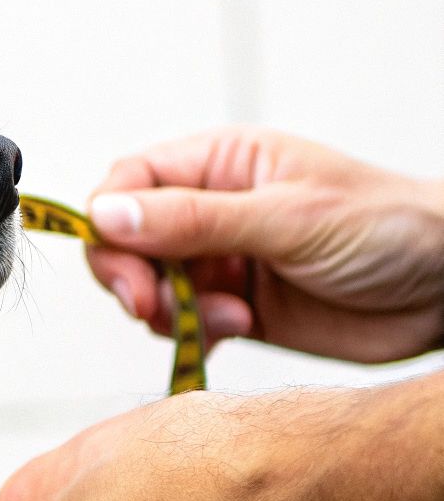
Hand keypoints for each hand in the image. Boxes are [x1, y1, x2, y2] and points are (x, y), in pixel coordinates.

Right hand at [84, 127, 443, 362]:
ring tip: (228, 316)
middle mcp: (213, 211)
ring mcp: (222, 262)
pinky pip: (181, 326)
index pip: (129, 184)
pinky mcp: (235, 309)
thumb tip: (109, 216)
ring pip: (149, 289)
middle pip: (127, 242)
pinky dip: (191, 336)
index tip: (124, 265)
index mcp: (222, 164)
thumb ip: (194, 219)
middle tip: (153, 305)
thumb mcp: (287, 217)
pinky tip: (236, 330)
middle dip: (133, 277)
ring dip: (171, 311)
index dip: (110, 223)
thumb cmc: (390, 228)